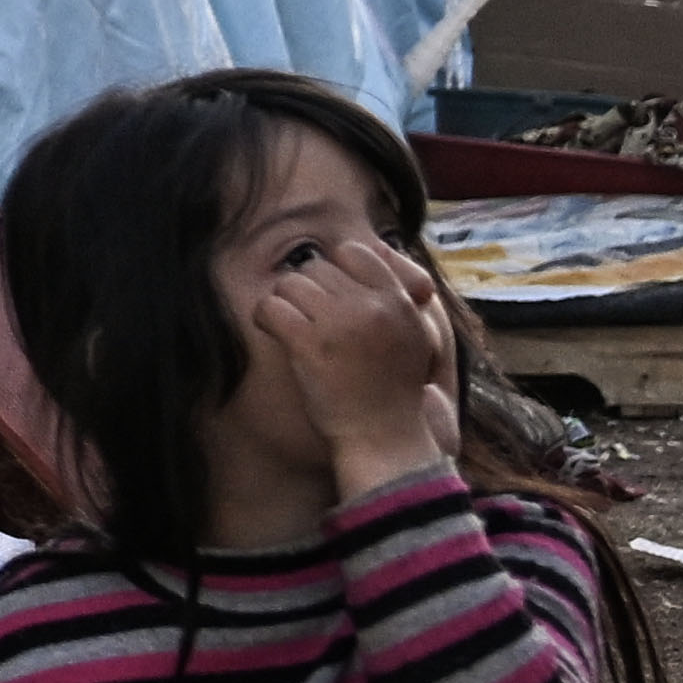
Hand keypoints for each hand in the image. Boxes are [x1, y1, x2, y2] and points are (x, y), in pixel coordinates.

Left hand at [276, 229, 463, 497]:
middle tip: (313, 320)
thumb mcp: (417, 333)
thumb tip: (379, 244)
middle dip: (310, 291)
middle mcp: (371, 306)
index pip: (354, 251)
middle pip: (318, 267)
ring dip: (287, 304)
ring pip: (290, 284)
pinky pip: (269, 307)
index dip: (337, 269)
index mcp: (399, 301)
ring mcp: (339, 324)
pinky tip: (276, 333)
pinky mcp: (309, 345)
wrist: (385, 438)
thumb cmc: (395, 389)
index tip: (333, 296)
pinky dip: (264, 318)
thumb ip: (402, 291)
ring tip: (297, 329)